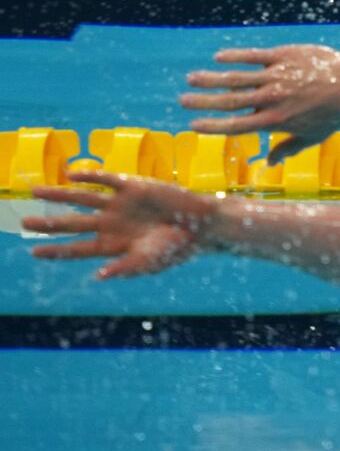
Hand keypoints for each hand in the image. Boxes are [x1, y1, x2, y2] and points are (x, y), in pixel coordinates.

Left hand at [22, 170, 215, 279]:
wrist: (203, 225)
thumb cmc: (178, 248)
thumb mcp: (150, 263)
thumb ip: (124, 268)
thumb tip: (98, 276)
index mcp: (114, 245)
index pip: (77, 248)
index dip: (56, 250)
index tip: (34, 251)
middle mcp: (112, 224)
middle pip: (73, 223)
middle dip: (48, 223)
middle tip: (24, 222)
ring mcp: (122, 204)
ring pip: (83, 199)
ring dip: (59, 195)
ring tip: (35, 191)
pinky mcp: (135, 186)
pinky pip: (107, 179)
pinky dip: (89, 175)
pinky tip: (71, 174)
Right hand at [182, 45, 339, 163]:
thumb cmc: (335, 114)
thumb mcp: (313, 137)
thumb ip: (288, 148)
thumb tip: (269, 164)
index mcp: (276, 121)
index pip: (235, 125)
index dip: (212, 126)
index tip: (193, 124)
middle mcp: (272, 99)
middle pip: (229, 101)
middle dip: (202, 101)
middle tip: (181, 100)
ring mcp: (277, 76)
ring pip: (236, 78)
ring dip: (210, 79)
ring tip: (191, 79)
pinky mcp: (285, 56)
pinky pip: (254, 56)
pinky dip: (234, 57)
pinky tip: (218, 57)